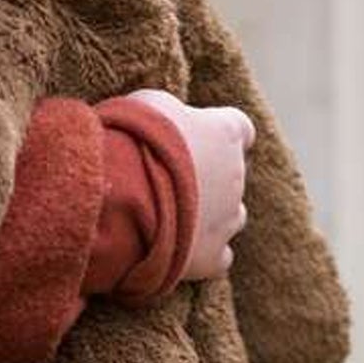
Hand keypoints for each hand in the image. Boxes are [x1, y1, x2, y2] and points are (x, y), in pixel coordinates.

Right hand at [127, 89, 253, 280]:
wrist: (123, 193)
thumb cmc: (135, 139)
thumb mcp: (151, 104)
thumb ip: (172, 112)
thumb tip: (170, 118)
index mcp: (226, 133)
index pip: (241, 129)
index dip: (220, 135)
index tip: (203, 139)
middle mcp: (236, 176)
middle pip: (231, 176)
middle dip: (206, 178)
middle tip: (168, 181)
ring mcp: (228, 219)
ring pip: (231, 217)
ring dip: (209, 216)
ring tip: (173, 217)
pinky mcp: (212, 257)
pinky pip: (220, 258)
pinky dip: (205, 255)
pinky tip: (181, 251)